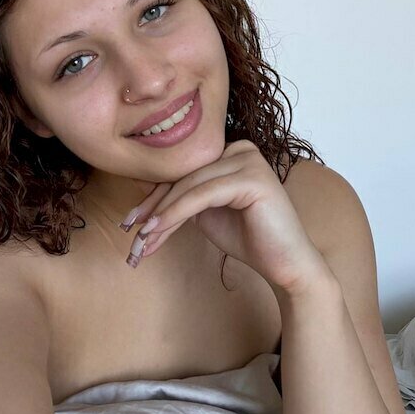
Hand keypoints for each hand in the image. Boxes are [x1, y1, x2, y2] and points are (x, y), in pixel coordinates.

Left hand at [123, 140, 327, 293]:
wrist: (285, 265)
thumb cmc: (248, 239)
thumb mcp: (205, 213)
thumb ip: (183, 198)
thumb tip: (141, 191)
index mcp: (231, 152)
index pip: (184, 173)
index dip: (154, 198)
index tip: (130, 222)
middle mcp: (240, 149)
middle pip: (183, 178)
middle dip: (153, 208)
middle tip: (130, 234)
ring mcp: (249, 159)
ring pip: (189, 187)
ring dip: (160, 216)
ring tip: (141, 241)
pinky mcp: (252, 177)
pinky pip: (201, 196)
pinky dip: (175, 214)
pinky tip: (157, 231)